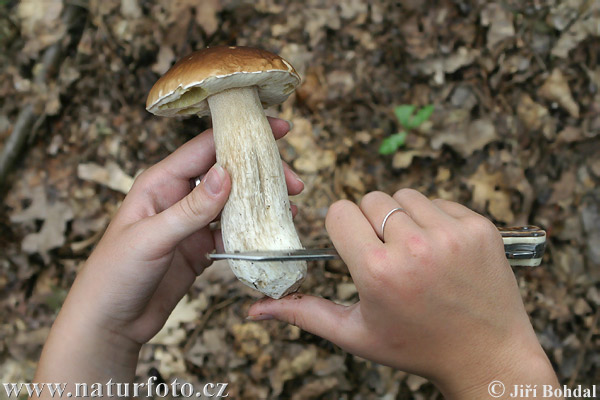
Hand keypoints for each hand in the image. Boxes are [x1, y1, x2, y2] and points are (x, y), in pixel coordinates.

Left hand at [34, 118, 303, 388]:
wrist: (109, 323)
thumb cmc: (114, 275)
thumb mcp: (152, 238)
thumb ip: (190, 209)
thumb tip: (226, 174)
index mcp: (161, 182)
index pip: (206, 147)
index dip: (240, 134)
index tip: (276, 129)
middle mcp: (179, 196)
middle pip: (227, 172)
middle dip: (261, 173)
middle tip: (293, 182)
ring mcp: (192, 223)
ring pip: (234, 202)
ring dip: (261, 201)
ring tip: (291, 205)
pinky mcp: (200, 248)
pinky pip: (232, 232)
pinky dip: (253, 231)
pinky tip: (272, 231)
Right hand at [249, 190, 559, 398]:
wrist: (487, 355)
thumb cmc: (417, 347)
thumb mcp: (356, 334)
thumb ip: (305, 314)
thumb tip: (256, 311)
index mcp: (377, 271)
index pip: (340, 212)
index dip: (343, 229)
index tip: (356, 248)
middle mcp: (414, 247)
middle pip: (370, 199)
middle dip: (371, 223)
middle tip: (388, 255)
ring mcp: (451, 234)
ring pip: (405, 196)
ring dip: (403, 218)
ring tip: (416, 253)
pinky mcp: (479, 227)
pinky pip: (440, 201)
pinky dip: (435, 219)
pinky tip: (442, 251)